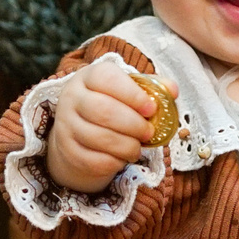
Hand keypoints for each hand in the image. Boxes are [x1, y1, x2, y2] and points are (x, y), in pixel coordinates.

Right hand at [46, 54, 169, 193]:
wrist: (78, 133)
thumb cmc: (111, 106)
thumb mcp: (128, 92)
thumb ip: (151, 88)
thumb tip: (172, 90)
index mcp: (89, 76)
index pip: (107, 78)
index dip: (133, 94)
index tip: (151, 108)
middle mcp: (72, 97)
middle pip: (103, 110)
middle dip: (133, 124)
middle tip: (149, 132)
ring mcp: (66, 125)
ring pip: (98, 137)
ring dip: (126, 146)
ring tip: (137, 147)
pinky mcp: (67, 150)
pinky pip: (93, 160)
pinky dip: (114, 162)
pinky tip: (122, 158)